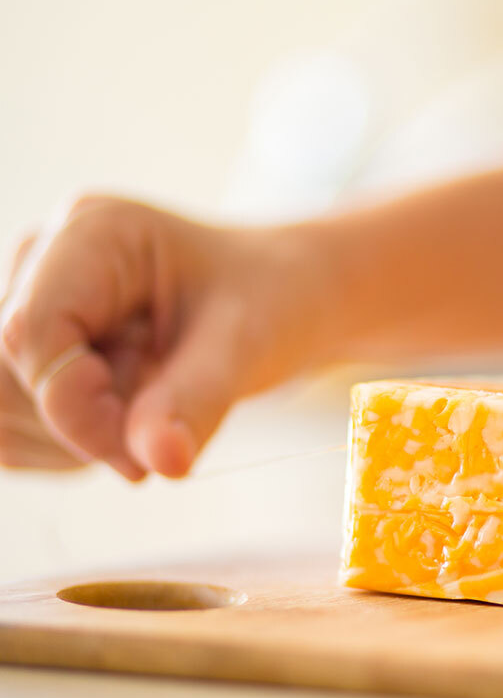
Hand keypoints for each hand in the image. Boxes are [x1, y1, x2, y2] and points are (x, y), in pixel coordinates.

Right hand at [1, 195, 325, 479]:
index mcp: (92, 234)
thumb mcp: (247, 345)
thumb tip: (160, 463)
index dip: (72, 406)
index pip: (29, 331)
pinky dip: (64, 450)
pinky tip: (126, 421)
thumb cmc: (269, 300)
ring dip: (70, 442)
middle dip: (75, 424)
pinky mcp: (23, 353)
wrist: (279, 297)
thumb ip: (196, 400)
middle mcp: (41, 259)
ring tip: (151, 407)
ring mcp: (24, 303)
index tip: (140, 445)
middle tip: (160, 422)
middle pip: (1, 372)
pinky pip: (7, 428)